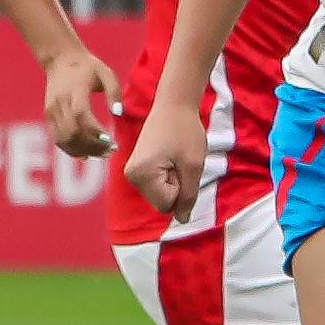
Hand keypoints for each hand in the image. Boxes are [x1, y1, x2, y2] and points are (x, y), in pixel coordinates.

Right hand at [39, 48, 119, 158]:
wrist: (60, 59)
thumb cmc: (88, 66)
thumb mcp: (106, 73)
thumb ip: (114, 92)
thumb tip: (119, 113)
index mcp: (75, 90)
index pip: (81, 115)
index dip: (94, 131)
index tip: (110, 140)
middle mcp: (60, 102)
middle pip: (71, 131)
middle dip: (91, 146)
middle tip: (110, 151)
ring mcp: (51, 110)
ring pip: (63, 139)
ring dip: (82, 151)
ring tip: (102, 154)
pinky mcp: (48, 116)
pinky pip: (57, 138)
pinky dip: (71, 149)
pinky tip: (87, 154)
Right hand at [124, 101, 209, 221]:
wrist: (174, 105)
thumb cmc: (186, 132)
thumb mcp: (193, 166)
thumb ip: (188, 196)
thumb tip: (182, 220)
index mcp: (141, 176)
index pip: (167, 205)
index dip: (182, 189)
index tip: (181, 165)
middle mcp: (131, 176)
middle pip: (162, 202)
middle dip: (177, 186)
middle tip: (179, 160)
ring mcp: (131, 172)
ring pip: (161, 194)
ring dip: (174, 180)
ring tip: (175, 157)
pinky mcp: (137, 167)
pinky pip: (158, 185)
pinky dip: (168, 175)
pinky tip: (170, 156)